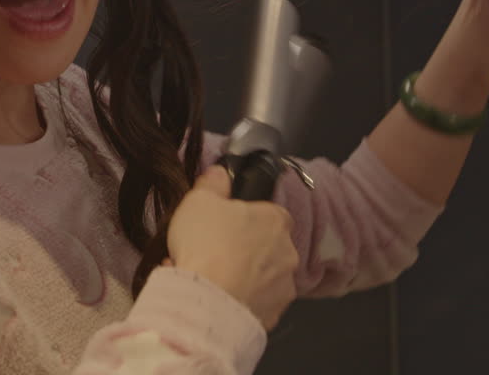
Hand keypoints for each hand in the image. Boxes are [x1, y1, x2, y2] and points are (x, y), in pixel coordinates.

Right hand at [165, 166, 298, 329]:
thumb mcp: (199, 200)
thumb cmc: (206, 242)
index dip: (247, 218)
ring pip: (263, 277)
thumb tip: (221, 173)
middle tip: (213, 253)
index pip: (269, 213)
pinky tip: (216, 298)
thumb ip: (212, 183)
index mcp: (276, 219)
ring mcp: (285, 287)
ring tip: (210, 280)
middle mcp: (289, 252)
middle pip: (268, 246)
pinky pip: (256, 303)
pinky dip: (240, 301)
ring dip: (243, 277)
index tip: (225, 226)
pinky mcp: (274, 316)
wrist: (208, 300)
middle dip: (246, 250)